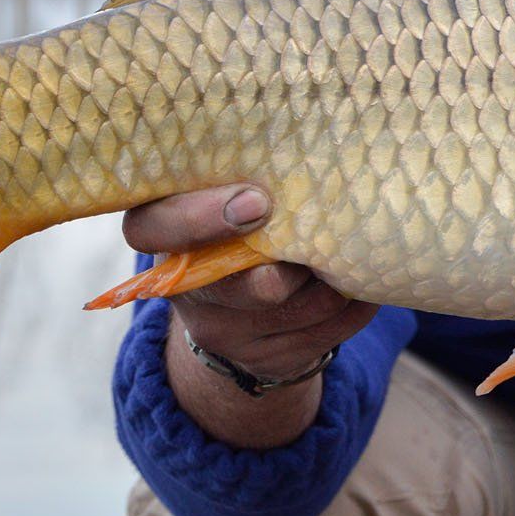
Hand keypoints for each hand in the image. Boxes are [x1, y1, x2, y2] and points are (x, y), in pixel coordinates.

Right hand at [122, 185, 377, 447]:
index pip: (153, 228)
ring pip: (299, 307)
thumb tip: (311, 153)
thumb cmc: (242, 223)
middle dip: (293, 259)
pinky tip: (362, 280)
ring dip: (337, 277)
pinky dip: (353, 305)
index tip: (257, 204)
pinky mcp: (265, 362)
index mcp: (162, 232)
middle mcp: (185, 293)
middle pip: (238, 286)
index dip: (200, 218)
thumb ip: (250, 177)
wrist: (243, 310)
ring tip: (356, 245)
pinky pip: (326, 332)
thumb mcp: (225, 194)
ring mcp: (223, 335)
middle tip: (327, 228)